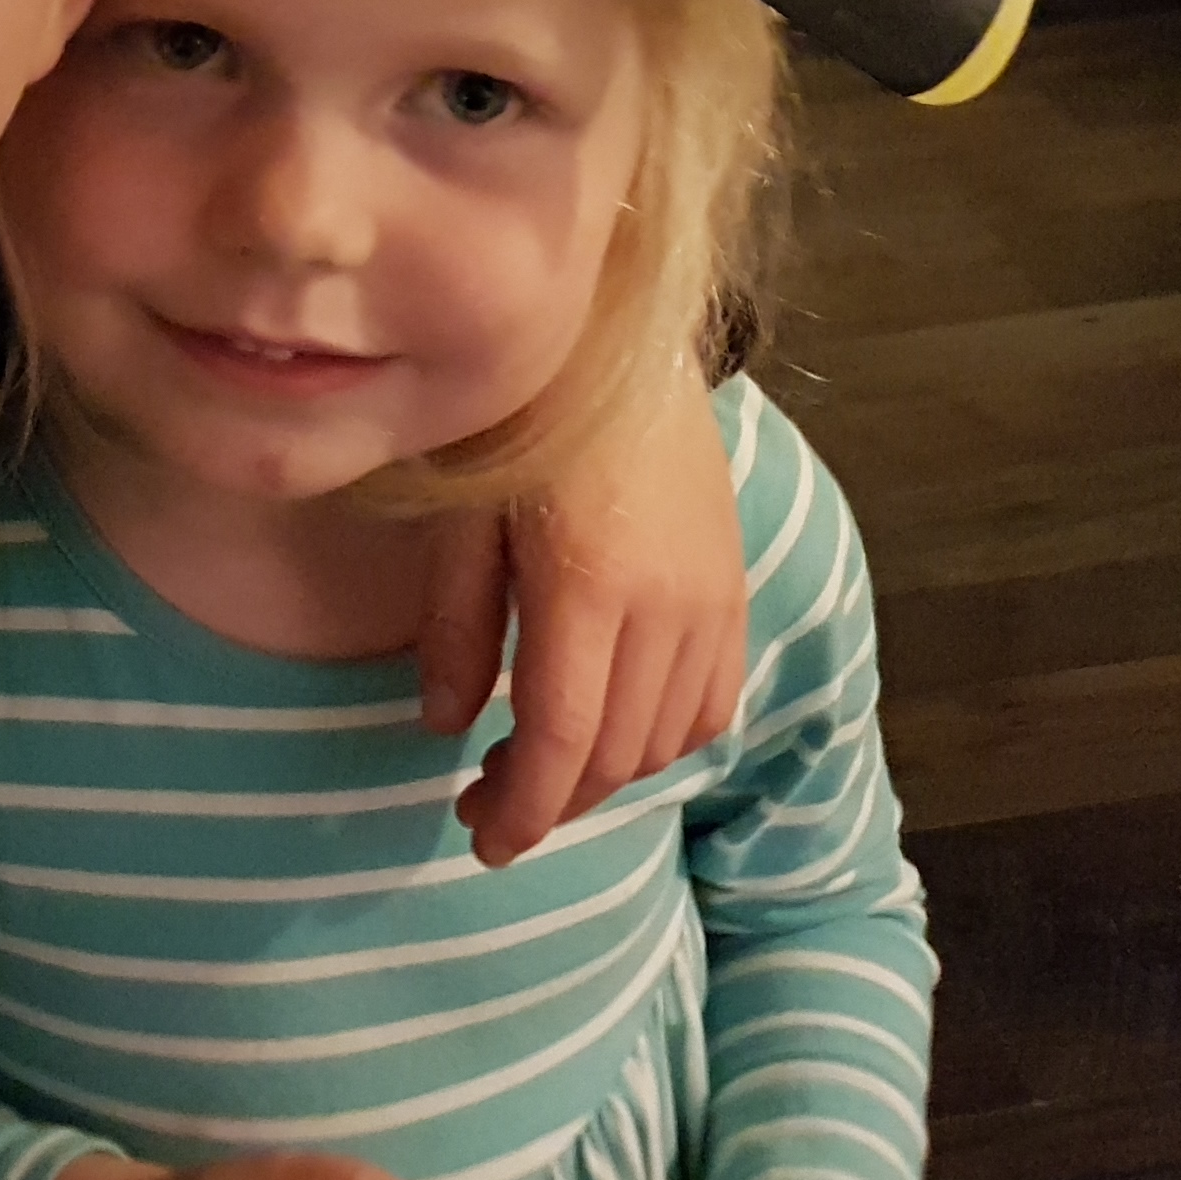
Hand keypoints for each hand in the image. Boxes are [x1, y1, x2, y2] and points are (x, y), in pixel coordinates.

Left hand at [422, 372, 747, 865]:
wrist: (615, 337)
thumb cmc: (517, 418)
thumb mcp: (460, 519)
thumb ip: (457, 628)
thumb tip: (447, 727)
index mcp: (588, 583)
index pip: (563, 739)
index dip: (524, 809)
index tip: (484, 842)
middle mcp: (666, 602)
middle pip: (617, 753)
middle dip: (552, 801)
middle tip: (487, 805)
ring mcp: (713, 595)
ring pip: (668, 738)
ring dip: (603, 773)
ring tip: (537, 762)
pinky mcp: (733, 583)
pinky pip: (713, 699)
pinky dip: (663, 736)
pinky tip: (610, 725)